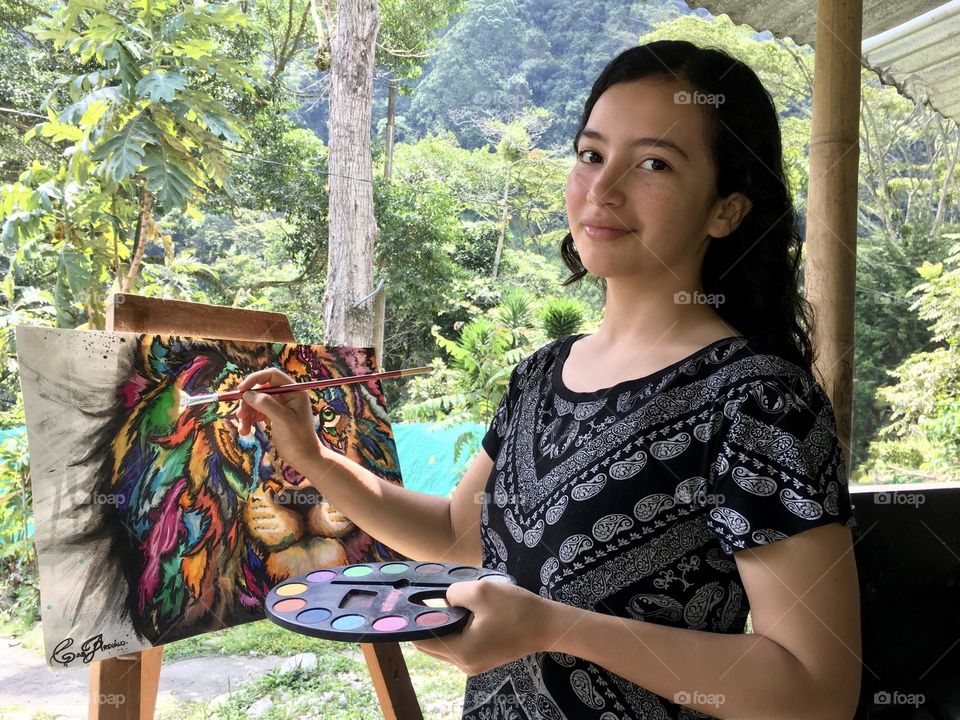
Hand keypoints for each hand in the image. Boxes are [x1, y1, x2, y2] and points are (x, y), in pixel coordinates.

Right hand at [235, 368, 322, 473]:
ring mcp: (279, 405)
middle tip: (240, 415)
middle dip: (248, 401)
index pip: (271, 375)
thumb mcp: (282, 419)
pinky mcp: (273, 416)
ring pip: (256, 401)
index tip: (241, 390)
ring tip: (243, 429)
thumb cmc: (298, 438)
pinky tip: (245, 431)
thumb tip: (247, 393)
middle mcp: (286, 395)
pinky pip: (256, 412)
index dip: (255, 379)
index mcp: (294, 391)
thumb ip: (266, 404)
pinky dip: (249, 420)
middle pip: (260, 389)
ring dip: (246, 413)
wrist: (304, 458)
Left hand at [411, 578, 554, 675]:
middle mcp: (463, 664)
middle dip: (428, 621)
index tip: (411, 599)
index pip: (422, 639)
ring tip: (450, 600)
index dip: (414, 619)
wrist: (548, 625)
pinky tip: (464, 610)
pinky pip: (459, 643)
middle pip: (431, 643)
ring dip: (444, 623)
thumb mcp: (481, 592)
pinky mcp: (483, 657)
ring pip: (445, 643)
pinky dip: (456, 628)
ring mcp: (474, 663)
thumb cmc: (516, 609)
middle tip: (428, 596)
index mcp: (460, 651)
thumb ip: (453, 593)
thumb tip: (443, 600)